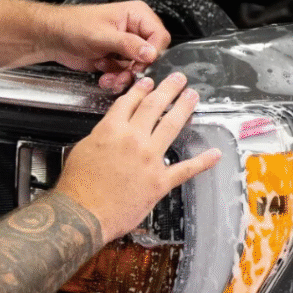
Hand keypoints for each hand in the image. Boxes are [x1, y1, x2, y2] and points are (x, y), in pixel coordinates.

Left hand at [41, 2, 171, 91]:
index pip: (160, 37)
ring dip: (124, 76)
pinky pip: (127, 74)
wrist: (54, 38)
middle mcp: (135, 30)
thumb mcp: (102, 36)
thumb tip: (150, 53)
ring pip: (139, 68)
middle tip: (123, 74)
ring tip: (110, 77)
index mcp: (137, 15)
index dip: (152, 53)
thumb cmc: (73, 26)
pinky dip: (117, 79)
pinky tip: (105, 76)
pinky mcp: (118, 59)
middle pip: (151, 55)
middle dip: (136, 69)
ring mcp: (127, 46)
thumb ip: (128, 44)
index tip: (140, 64)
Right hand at [56, 73, 221, 242]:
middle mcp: (133, 139)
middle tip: (179, 79)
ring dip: (184, 108)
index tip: (149, 82)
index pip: (130, 101)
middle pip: (154, 106)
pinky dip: (203, 161)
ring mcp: (149, 159)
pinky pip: (186, 169)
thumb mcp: (82, 149)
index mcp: (111, 129)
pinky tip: (214, 154)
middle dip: (169, 89)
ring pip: (171, 125)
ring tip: (192, 96)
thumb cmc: (78, 186)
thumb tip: (112, 132)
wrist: (82, 213)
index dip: (142, 89)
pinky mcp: (159, 181)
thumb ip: (101, 136)